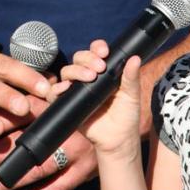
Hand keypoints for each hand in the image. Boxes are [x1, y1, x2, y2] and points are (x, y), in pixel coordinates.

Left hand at [0, 107, 99, 189]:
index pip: (20, 114)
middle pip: (26, 143)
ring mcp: (77, 151)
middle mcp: (65, 127)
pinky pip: (57, 187)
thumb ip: (31, 103)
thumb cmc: (77, 109)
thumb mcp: (55, 99)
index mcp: (54, 105)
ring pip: (40, 168)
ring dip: (13, 180)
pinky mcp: (85, 170)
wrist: (115, 117)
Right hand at [51, 40, 143, 159]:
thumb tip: (135, 58)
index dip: (97, 48)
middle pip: (79, 58)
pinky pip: (54, 92)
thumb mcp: (131, 95)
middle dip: (87, 59)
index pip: (96, 52)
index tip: (104, 52)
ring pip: (67, 71)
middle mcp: (88, 77)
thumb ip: (131, 77)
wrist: (117, 141)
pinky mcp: (66, 103)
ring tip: (89, 78)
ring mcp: (76, 89)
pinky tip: (65, 88)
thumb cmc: (126, 117)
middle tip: (99, 68)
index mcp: (103, 72)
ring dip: (75, 71)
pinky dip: (56, 88)